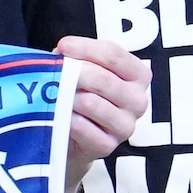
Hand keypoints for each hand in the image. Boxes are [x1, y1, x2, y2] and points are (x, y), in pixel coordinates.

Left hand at [55, 34, 147, 168]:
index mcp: (139, 76)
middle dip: (74, 73)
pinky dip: (66, 118)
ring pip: (91, 103)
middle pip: (103, 79)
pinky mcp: (108, 145)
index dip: (85, 48)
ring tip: (57, 95)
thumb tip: (61, 54)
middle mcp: (138, 101)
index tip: (63, 46)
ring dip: (68, 97)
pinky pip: (82, 127)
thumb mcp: (87, 70)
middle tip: (54, 72)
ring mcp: (125, 126)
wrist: (77, 136)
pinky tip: (60, 114)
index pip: (114, 54)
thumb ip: (79, 59)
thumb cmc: (84, 95)